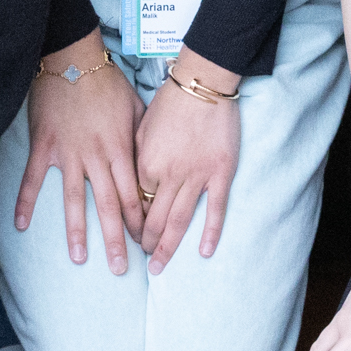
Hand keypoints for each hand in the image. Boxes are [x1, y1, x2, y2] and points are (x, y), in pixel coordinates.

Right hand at [13, 37, 144, 268]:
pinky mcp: (44, 146)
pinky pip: (33, 179)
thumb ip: (142, 138)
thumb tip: (151, 163)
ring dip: (77, 231)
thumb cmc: (107, 81)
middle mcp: (96, 157)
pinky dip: (26, 201)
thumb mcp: (135, 107)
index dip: (139, 222)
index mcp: (121, 149)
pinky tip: (21, 224)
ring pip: (74, 199)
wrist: (72, 58)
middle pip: (108, 205)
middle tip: (119, 268)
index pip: (133, 194)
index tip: (144, 244)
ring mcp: (68, 153)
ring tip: (79, 259)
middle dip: (116, 239)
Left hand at [134, 53, 240, 271]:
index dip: (133, 220)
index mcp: (146, 163)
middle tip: (143, 259)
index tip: (130, 233)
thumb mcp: (141, 127)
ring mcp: (196, 176)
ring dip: (168, 247)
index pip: (137, 202)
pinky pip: (215, 209)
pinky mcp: (220, 173)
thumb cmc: (170, 101)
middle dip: (146, 242)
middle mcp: (169, 175)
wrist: (203, 82)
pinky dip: (210, 232)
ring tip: (158, 267)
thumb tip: (131, 181)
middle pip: (155, 218)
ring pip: (180, 220)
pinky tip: (203, 252)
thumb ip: (136, 157)